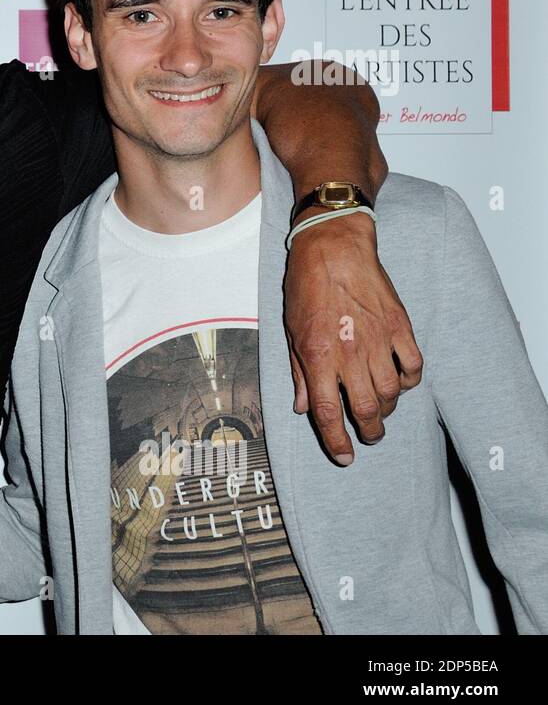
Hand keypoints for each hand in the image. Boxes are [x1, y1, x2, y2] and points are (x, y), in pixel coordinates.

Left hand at [282, 210, 423, 464]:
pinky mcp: (400, 326)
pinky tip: (399, 380)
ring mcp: (378, 340)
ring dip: (387, 409)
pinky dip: (408, 381)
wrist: (332, 247)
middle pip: (366, 410)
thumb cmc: (305, 286)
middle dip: (368, 431)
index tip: (343, 457)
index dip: (336, 441)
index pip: (327, 412)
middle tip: (367, 436)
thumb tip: (302, 408)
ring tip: (380, 410)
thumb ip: (299, 373)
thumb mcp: (290, 332)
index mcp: (317, 356)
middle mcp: (349, 353)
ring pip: (391, 393)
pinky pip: (413, 366)